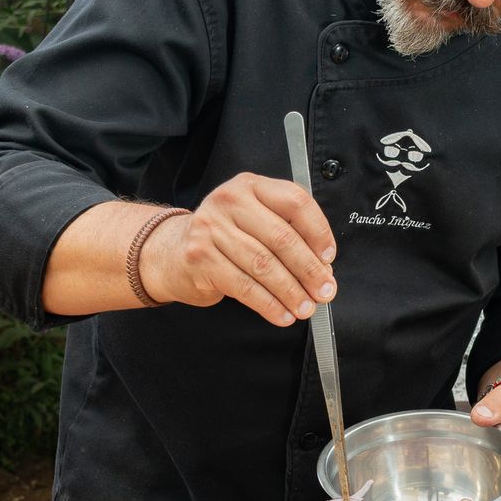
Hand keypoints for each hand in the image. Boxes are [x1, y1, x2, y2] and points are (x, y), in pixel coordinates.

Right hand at [139, 173, 337, 326]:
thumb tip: (321, 267)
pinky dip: (268, 304)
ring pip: (264, 265)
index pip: (295, 201)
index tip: (329, 258)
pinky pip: (244, 286)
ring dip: (291, 292)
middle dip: (309, 270)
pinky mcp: (200, 258)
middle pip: (281, 238)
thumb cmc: (223, 237)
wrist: (171, 252)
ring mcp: (211, 229)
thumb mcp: (253, 219)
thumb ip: (285, 231)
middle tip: (325, 291)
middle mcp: (229, 201)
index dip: (318, 231)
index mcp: (251, 185)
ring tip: (306, 308)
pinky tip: (282, 315)